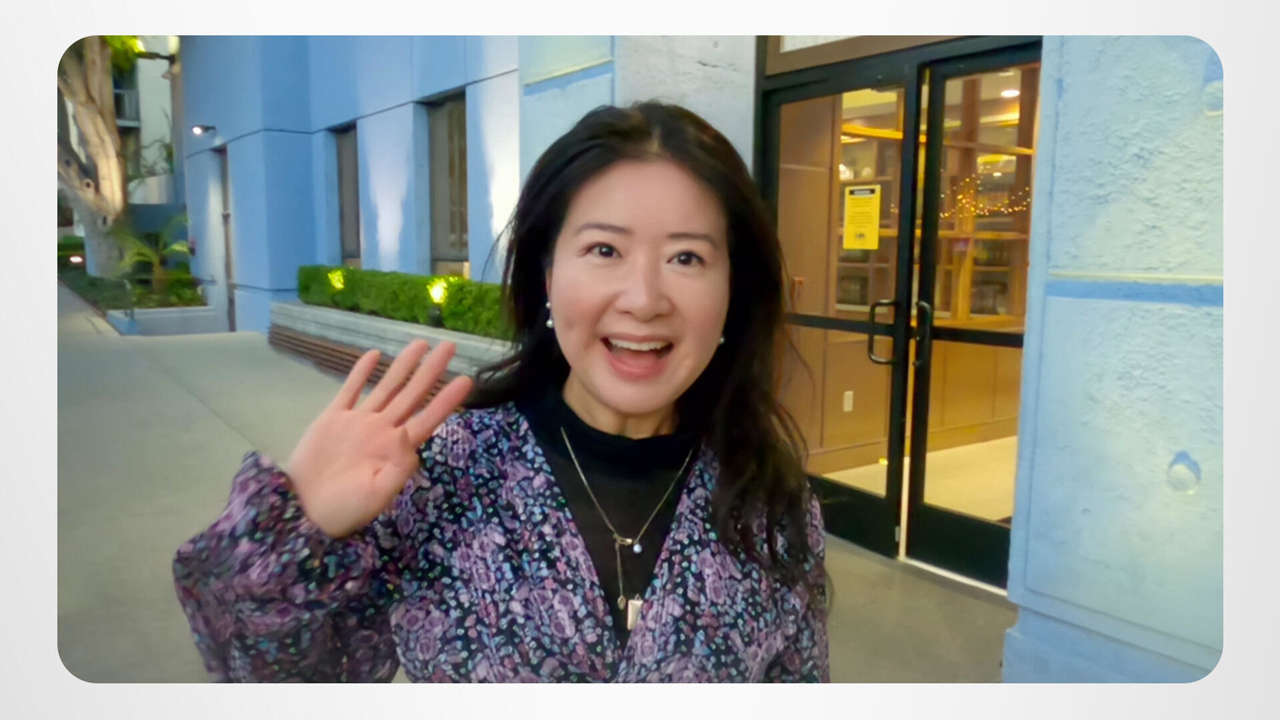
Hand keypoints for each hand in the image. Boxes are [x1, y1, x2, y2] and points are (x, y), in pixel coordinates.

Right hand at [284, 340, 473, 537]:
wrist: (303, 511)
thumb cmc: (343, 510)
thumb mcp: (376, 496)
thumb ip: (397, 468)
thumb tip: (408, 435)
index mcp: (395, 449)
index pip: (428, 418)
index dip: (446, 399)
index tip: (466, 380)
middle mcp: (381, 430)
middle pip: (412, 394)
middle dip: (430, 371)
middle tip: (449, 345)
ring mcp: (358, 422)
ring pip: (386, 386)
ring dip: (403, 366)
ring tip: (420, 343)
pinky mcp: (332, 418)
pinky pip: (349, 390)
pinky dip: (361, 372)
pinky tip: (374, 354)